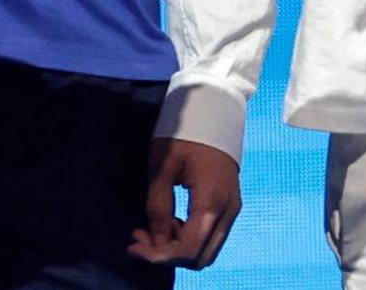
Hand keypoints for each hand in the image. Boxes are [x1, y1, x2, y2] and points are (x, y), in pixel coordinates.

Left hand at [127, 138, 241, 269]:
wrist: (214, 109)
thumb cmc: (185, 132)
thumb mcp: (163, 166)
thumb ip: (158, 205)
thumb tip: (155, 240)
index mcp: (212, 201)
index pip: (188, 248)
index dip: (159, 255)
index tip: (133, 246)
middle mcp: (228, 211)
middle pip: (200, 257)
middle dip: (168, 255)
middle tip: (140, 238)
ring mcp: (231, 208)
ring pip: (206, 249)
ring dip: (177, 248)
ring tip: (149, 229)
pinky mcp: (228, 204)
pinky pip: (209, 235)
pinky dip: (187, 237)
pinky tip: (167, 221)